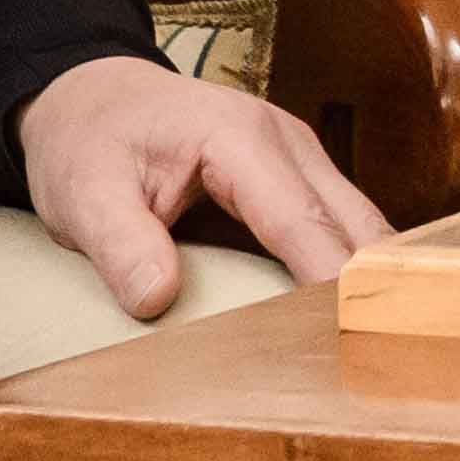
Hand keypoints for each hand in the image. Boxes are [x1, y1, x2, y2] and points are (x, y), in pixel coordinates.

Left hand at [15, 48, 389, 320]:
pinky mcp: (298, 183)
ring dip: (367, 284)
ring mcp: (300, 162)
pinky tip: (344, 325)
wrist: (90, 98)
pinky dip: (347, 274)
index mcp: (239, 139)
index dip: (330, 283)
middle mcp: (287, 144)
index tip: (353, 339)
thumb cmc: (89, 138)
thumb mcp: (82, 191)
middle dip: (370, 290)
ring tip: (372, 356)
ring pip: (361, 229)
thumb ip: (120, 243)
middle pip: (356, 226)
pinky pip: (339, 232)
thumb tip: (159, 298)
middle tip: (377, 362)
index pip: (301, 222)